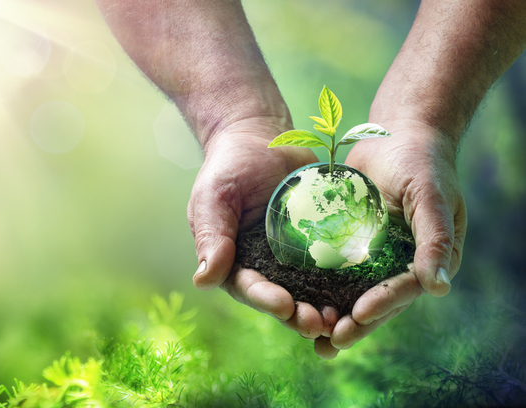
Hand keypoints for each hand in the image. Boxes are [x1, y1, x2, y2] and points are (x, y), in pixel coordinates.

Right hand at [187, 117, 342, 340]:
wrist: (259, 137)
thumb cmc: (229, 166)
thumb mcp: (214, 197)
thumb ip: (212, 236)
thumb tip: (203, 280)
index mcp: (232, 261)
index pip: (247, 286)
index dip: (265, 299)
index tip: (284, 306)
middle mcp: (262, 265)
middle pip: (279, 298)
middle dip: (298, 314)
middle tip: (318, 324)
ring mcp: (291, 256)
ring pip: (307, 290)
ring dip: (322, 307)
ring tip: (341, 319)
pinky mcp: (316, 242)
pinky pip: (330, 265)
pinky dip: (343, 282)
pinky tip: (360, 293)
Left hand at [325, 119, 466, 351]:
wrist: (397, 136)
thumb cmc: (422, 163)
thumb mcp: (431, 196)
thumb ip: (434, 238)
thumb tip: (438, 287)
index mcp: (426, 260)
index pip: (404, 290)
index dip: (383, 304)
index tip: (359, 314)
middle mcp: (399, 264)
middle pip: (376, 301)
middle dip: (354, 322)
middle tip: (330, 341)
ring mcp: (372, 256)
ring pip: (351, 292)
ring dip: (333, 314)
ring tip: (310, 336)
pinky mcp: (347, 243)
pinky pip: (332, 269)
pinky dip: (317, 286)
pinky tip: (295, 299)